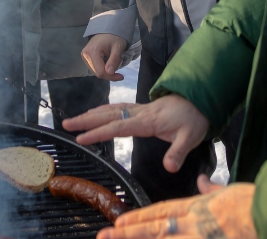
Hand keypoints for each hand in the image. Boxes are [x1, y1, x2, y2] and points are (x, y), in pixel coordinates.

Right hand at [62, 95, 208, 172]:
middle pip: (108, 115)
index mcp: (147, 121)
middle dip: (86, 120)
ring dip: (92, 114)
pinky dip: (105, 110)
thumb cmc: (194, 118)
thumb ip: (178, 152)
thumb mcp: (190, 137)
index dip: (98, 133)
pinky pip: (119, 108)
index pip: (118, 127)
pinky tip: (98, 113)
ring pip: (112, 109)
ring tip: (75, 119)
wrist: (201, 98)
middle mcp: (140, 112)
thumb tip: (169, 168)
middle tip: (66, 124)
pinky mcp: (143, 109)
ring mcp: (140, 109)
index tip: (81, 138)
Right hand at [81, 33, 128, 80]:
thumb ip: (114, 60)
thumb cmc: (114, 37)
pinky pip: (95, 68)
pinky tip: (108, 60)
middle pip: (98, 73)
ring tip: (113, 59)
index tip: (121, 76)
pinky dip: (104, 67)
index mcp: (93, 51)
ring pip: (96, 72)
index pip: (100, 72)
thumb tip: (109, 73)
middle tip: (118, 63)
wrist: (108, 28)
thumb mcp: (118, 47)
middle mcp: (85, 55)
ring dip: (107, 70)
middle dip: (110, 73)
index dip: (111, 77)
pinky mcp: (86, 58)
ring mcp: (84, 57)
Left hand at [99, 176, 256, 238]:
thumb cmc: (251, 203)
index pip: (160, 212)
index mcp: (196, 207)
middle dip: (129, 233)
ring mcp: (198, 237)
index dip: (138, 218)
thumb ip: (210, 188)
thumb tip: (200, 181)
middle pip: (154, 228)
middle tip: (106, 235)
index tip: (119, 221)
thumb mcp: (228, 190)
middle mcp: (192, 224)